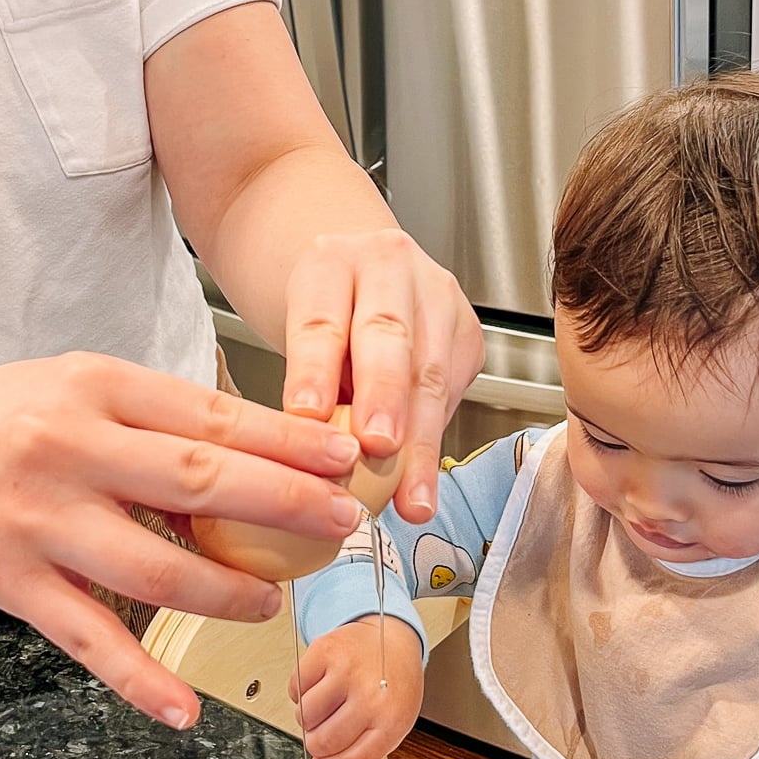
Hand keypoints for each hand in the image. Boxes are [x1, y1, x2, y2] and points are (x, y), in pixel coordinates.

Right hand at [0, 353, 365, 730]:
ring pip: (152, 568)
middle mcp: (63, 447)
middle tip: (341, 524)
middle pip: (194, 483)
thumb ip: (156, 419)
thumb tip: (265, 458)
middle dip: (283, 506)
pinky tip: (183, 708)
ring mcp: (34, 520)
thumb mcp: (76, 386)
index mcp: (92, 385)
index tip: (346, 457)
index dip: (286, 441)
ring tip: (271, 603)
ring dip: (226, 593)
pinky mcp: (7, 582)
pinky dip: (139, 679)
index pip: (209, 415)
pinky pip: (87, 639)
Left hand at [281, 230, 482, 523]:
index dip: (314, 370)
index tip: (307, 416)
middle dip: (384, 396)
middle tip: (376, 447)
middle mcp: (388, 266)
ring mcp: (436, 293)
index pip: (321, 320)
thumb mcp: (292, 333)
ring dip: (421, 440)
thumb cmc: (321, 315)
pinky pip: (452, 388)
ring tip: (411, 497)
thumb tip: (312, 457)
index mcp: (329, 262)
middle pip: (388, 335)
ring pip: (430, 370)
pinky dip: (436, 437)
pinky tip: (423, 476)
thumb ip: (306, 382)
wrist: (355, 278)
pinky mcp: (466, 328)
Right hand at [288, 615, 424, 758]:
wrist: (392, 638)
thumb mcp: (389, 723)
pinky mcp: (325, 652)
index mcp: (391, 721)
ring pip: (304, 716)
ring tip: (327, 703)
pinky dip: (301, 691)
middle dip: (317, 741)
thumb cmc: (392, 684)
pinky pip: (295, 687)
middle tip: (326, 727)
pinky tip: (320, 684)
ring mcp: (346, 672)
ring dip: (308, 716)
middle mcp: (370, 696)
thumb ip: (357, 751)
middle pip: (322, 741)